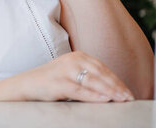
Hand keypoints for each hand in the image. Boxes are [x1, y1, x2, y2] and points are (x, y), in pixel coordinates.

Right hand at [16, 51, 134, 101]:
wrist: (26, 84)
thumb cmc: (51, 81)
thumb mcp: (71, 73)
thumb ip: (88, 76)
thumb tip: (111, 89)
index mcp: (78, 56)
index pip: (103, 68)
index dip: (117, 80)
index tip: (127, 91)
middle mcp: (72, 60)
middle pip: (100, 74)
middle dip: (116, 87)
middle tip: (128, 97)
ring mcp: (65, 71)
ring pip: (93, 81)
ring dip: (110, 91)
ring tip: (121, 99)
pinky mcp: (59, 83)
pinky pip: (80, 90)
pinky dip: (94, 95)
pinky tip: (105, 99)